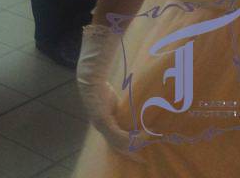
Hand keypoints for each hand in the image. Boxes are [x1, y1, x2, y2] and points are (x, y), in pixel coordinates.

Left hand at [76, 25, 141, 160]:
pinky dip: (133, 137)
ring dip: (136, 143)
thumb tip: (134, 111)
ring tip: (149, 138)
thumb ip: (121, 110)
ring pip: (120, 143)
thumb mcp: (113, 102)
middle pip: (117, 147)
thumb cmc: (100, 86)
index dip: (126, 148)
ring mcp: (101, 125)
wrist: (90, 78)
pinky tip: (143, 134)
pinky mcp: (104, 121)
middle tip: (144, 160)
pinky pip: (120, 136)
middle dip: (131, 154)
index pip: (114, 141)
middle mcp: (100, 127)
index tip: (139, 152)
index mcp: (102, 123)